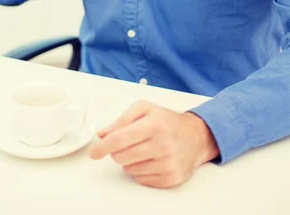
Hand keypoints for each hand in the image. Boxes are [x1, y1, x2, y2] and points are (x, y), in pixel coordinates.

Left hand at [88, 100, 219, 188]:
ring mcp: (167, 164)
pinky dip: (141, 170)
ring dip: (130, 160)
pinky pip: (141, 179)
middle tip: (130, 142)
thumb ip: (121, 120)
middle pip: (121, 157)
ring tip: (144, 149)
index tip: (94, 153)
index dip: (102, 147)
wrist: (195, 137)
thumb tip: (102, 134)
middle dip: (118, 151)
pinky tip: (152, 159)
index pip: (119, 139)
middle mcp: (162, 145)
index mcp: (154, 124)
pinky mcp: (171, 179)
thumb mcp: (144, 109)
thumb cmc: (166, 121)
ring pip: (129, 169)